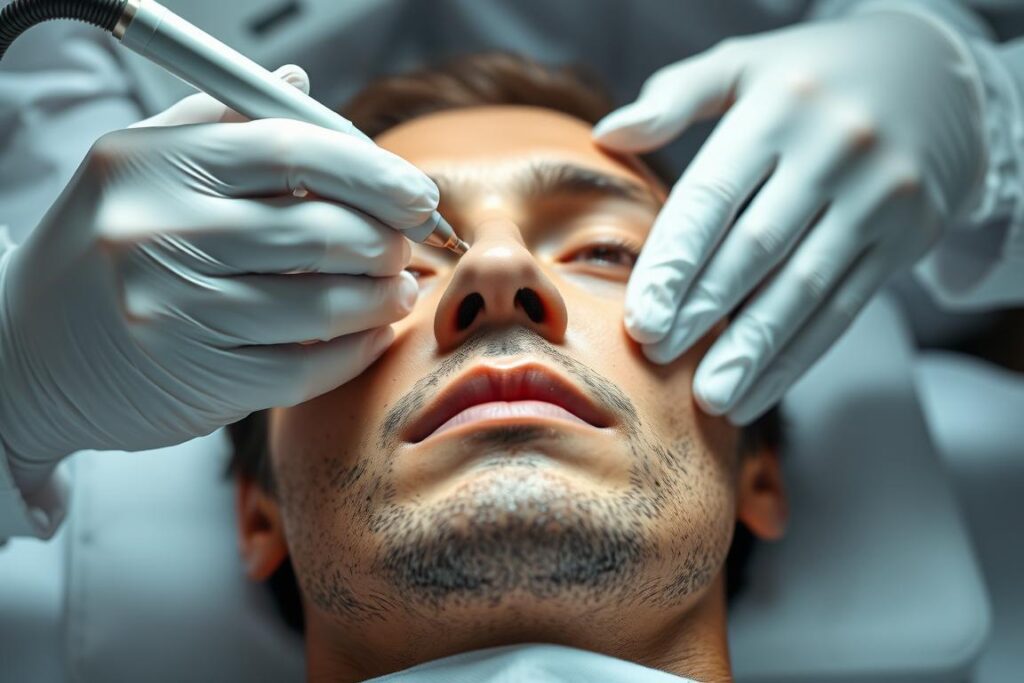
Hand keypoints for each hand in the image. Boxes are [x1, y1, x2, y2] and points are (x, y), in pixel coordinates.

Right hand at [0, 65, 433, 481]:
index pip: (293, 151)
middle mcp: (158, 233)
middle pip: (318, 230)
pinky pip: (302, 368)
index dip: (374, 173)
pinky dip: (354, 352)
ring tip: (398, 289)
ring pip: (319, 306)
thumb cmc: (101, 247)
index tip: (417, 194)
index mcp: (154, 164)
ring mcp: (173, 311)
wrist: (20, 349)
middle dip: (386, 241)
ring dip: (381, 298)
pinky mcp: (192, 378)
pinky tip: (371, 334)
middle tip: (406, 245)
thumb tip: (300, 85)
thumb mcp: (140, 165)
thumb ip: (221, 120)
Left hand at [594, 12, 985, 422]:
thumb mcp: (745, 64)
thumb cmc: (810, 78)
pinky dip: (798, 357)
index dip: (673, 262)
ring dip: (754, 350)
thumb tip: (607, 134)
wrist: (939, 77)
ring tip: (711, 397)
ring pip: (805, 287)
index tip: (639, 318)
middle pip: (756, 249)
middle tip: (659, 357)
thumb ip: (676, 96)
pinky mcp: (909, 236)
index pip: (714, 198)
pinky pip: (846, 307)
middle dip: (703, 310)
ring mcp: (880, 197)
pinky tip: (756, 391)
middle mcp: (835, 152)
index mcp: (779, 109)